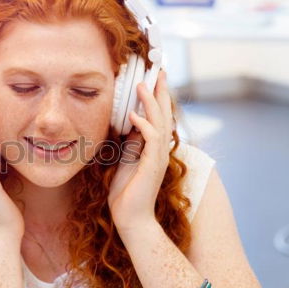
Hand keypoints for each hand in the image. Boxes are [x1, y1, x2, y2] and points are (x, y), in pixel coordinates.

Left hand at [108, 70, 172, 233]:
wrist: (130, 217)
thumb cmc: (125, 191)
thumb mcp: (124, 160)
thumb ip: (130, 142)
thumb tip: (129, 123)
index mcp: (153, 148)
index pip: (158, 117)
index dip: (157, 97)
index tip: (153, 78)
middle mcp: (160, 150)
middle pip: (164, 114)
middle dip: (161, 91)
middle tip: (158, 70)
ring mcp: (158, 157)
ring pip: (160, 122)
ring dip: (151, 102)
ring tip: (143, 84)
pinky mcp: (153, 165)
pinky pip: (151, 140)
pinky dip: (144, 125)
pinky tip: (134, 115)